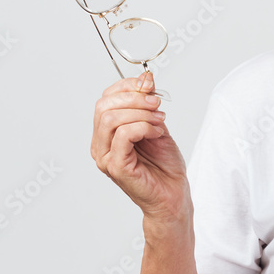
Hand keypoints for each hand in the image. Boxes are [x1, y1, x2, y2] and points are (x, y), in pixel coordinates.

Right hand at [91, 71, 188, 220]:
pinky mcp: (116, 167)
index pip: (105, 99)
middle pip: (104, 106)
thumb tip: (145, 78)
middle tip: (157, 104)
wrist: (173, 195)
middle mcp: (100, 145)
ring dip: (140, 113)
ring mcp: (105, 157)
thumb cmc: (164, 165)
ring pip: (111, 119)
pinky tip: (157, 133)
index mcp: (106, 133)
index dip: (127, 86)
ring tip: (159, 120)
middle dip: (134, 98)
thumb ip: (147, 104)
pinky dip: (143, 127)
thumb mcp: (157, 124)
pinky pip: (123, 135)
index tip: (149, 86)